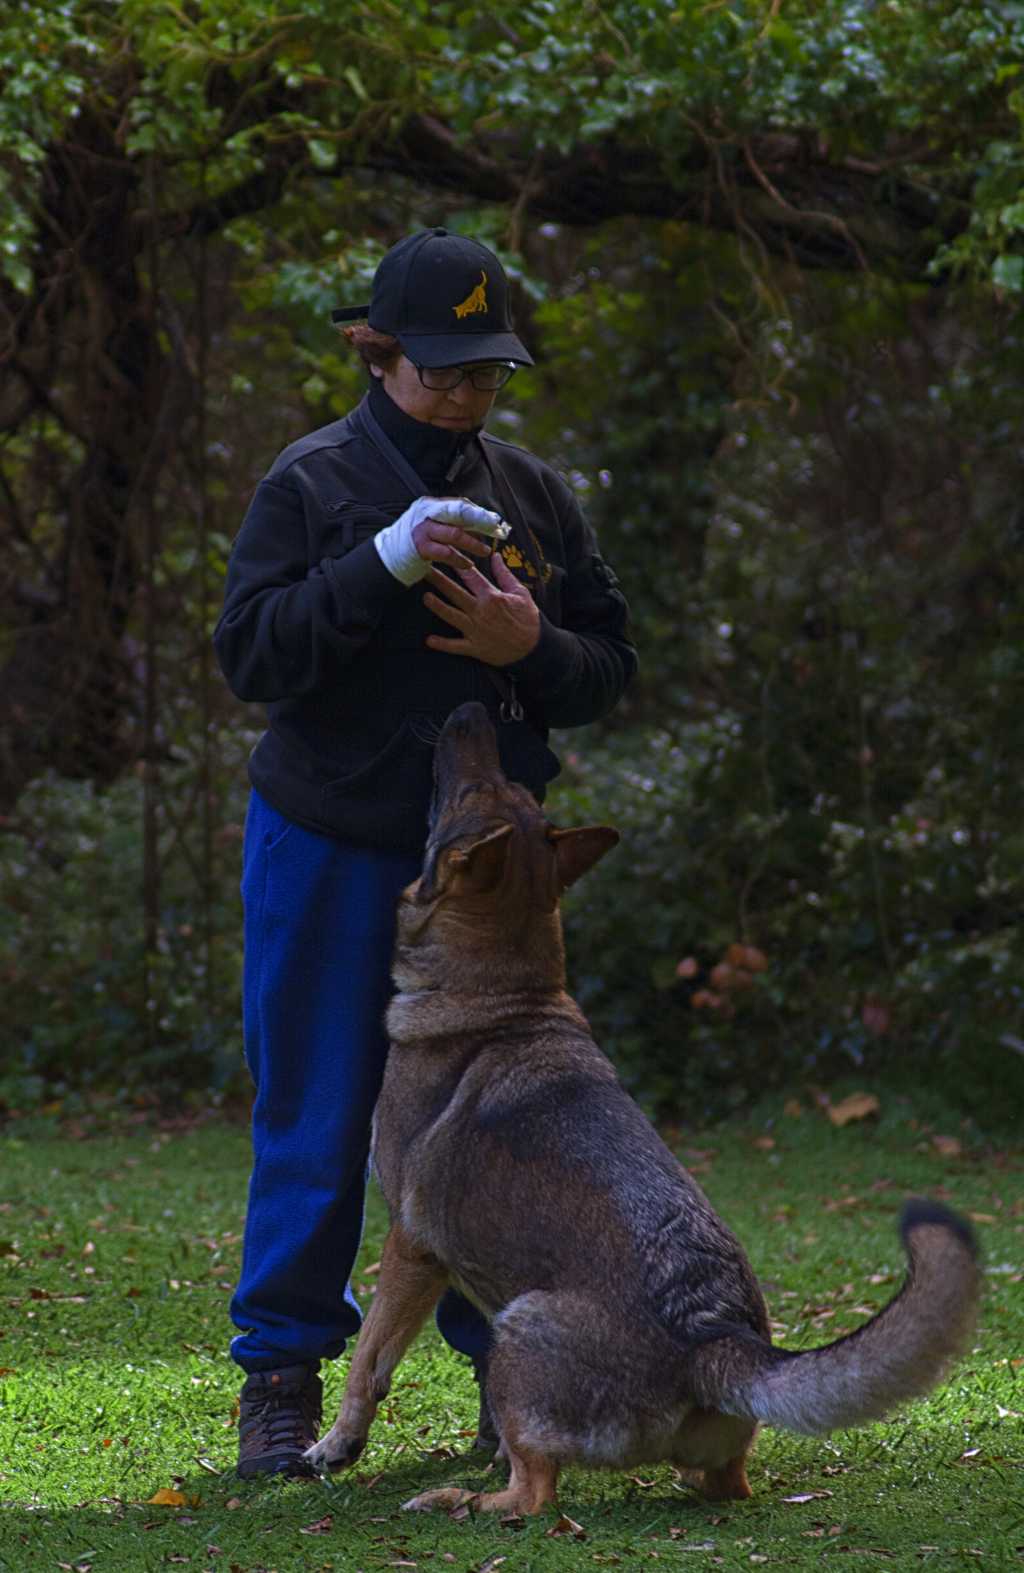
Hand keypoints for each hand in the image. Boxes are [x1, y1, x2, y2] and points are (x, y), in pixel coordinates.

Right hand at [374, 497, 503, 585]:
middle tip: (495, 531)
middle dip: (480, 522)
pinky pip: (446, 553)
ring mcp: (423, 530)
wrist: (388, 556)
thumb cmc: (414, 540)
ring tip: (485, 551)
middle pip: (459, 514)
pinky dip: (459, 559)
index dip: (478, 512)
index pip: (459, 504)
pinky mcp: (421, 548)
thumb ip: (448, 519)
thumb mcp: (430, 523)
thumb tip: (476, 517)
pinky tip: (468, 564)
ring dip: (473, 543)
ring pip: (455, 534)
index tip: (494, 519)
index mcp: (430, 505)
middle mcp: (426, 514)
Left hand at [423, 552, 540, 665]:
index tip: (444, 554)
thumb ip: (504, 574)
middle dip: (439, 581)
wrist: (534, 648)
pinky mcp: (475, 647)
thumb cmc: (528, 619)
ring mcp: (476, 630)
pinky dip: (443, 644)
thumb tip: (495, 556)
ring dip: (438, 607)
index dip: (456, 563)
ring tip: (425, 597)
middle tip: (424, 571)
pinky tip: (429, 640)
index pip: (470, 576)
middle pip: (455, 593)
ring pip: (452, 616)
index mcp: (491, 596)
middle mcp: (481, 611)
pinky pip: (456, 646)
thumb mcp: (520, 592)